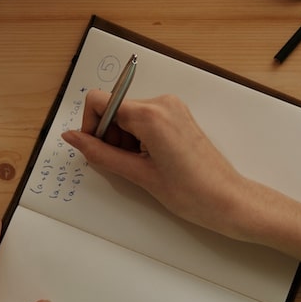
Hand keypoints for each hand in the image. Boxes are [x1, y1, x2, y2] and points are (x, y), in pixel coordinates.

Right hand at [66, 91, 253, 234]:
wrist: (227, 200)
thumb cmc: (191, 192)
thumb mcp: (138, 174)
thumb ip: (100, 153)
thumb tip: (72, 137)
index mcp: (150, 114)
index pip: (99, 100)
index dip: (91, 125)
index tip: (95, 148)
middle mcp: (162, 102)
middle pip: (114, 108)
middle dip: (109, 136)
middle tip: (124, 164)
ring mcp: (172, 107)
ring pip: (128, 115)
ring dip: (124, 139)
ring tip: (141, 166)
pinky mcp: (177, 115)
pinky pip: (144, 119)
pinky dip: (138, 138)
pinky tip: (150, 160)